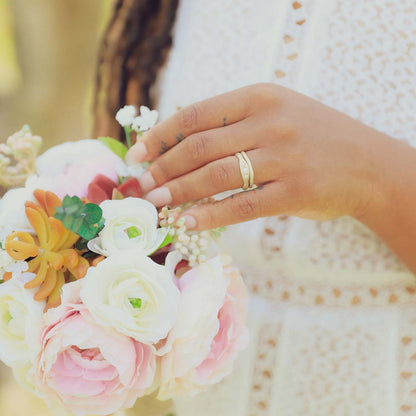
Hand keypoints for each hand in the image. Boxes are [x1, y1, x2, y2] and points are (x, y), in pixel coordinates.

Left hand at [126, 83, 390, 229]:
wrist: (367, 163)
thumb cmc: (312, 138)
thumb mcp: (275, 113)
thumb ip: (232, 123)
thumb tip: (179, 145)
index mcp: (259, 97)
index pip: (196, 115)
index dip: (160, 136)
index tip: (137, 155)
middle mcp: (270, 122)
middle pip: (200, 146)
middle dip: (163, 167)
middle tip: (141, 186)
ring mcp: (284, 157)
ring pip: (216, 175)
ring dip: (179, 190)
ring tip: (156, 203)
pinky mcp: (294, 192)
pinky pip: (241, 205)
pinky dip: (210, 214)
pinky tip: (187, 222)